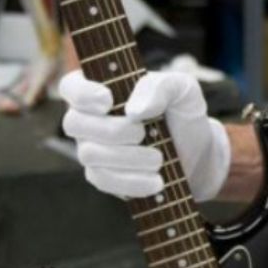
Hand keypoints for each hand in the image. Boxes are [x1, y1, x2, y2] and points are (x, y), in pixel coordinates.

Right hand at [59, 69, 231, 201]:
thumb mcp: (181, 89)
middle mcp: (89, 118)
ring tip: (158, 159)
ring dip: (126, 157)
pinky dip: (132, 181)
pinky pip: (103, 180)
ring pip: (88, 154)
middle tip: (143, 133)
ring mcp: (92, 149)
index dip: (82, 94)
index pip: (71, 86)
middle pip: (74, 123)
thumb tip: (134, 110)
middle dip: (111, 130)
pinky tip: (156, 180)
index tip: (108, 101)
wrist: (196, 151)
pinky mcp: (103, 176)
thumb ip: (159, 87)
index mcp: (102, 88)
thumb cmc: (182, 112)